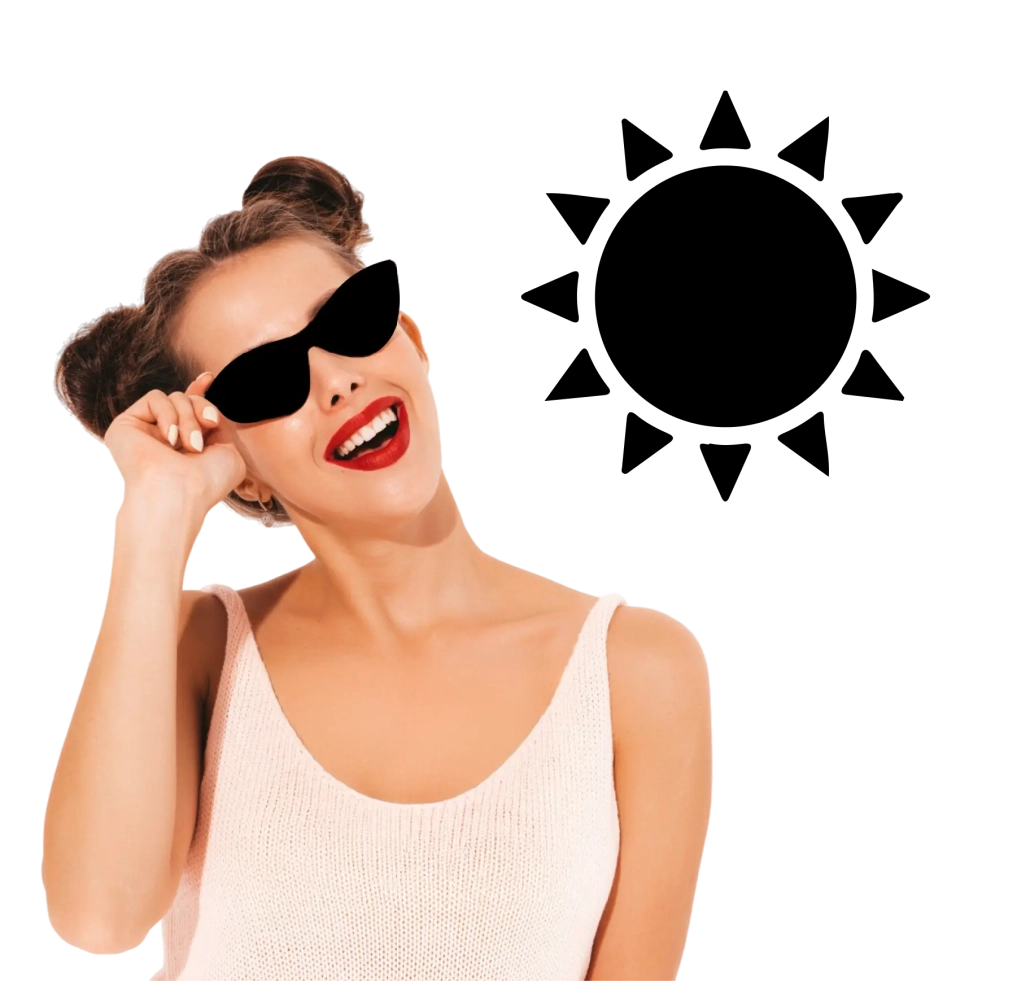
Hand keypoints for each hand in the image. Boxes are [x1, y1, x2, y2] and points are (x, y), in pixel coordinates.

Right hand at [102, 372, 248, 518]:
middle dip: (201, 412)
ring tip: (190, 447)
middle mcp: (164, 437)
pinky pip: (155, 398)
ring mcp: (145, 431)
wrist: (178, 495)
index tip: (208, 377)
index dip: (199, 392)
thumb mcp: (228, 453)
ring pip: (174, 397)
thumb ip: (220, 430)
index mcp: (186, 445)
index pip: (191, 409)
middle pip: (187, 399)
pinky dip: (168, 414)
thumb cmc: (206, 483)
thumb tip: (209, 412)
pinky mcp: (127, 424)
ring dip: (188, 418)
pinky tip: (169, 439)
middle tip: (202, 442)